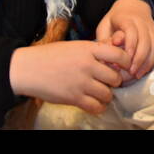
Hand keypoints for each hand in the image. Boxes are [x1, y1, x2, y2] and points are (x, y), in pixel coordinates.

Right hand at [9, 40, 130, 113]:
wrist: (28, 68)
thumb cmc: (51, 55)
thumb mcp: (75, 46)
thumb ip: (94, 50)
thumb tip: (115, 53)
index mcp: (89, 49)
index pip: (119, 54)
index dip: (126, 62)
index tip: (124, 67)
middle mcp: (87, 65)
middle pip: (115, 78)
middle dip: (115, 82)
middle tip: (109, 82)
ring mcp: (81, 83)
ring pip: (107, 94)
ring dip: (107, 95)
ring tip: (101, 93)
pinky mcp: (74, 98)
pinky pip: (96, 107)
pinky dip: (99, 107)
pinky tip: (95, 103)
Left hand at [94, 0, 153, 80]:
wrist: (132, 7)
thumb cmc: (114, 20)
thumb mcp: (104, 26)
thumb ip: (104, 40)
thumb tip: (106, 56)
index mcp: (127, 18)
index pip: (131, 30)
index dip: (130, 44)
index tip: (126, 58)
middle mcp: (142, 22)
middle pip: (145, 40)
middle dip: (139, 58)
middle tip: (131, 72)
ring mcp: (151, 29)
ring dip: (147, 62)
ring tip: (137, 75)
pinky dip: (153, 61)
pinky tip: (145, 71)